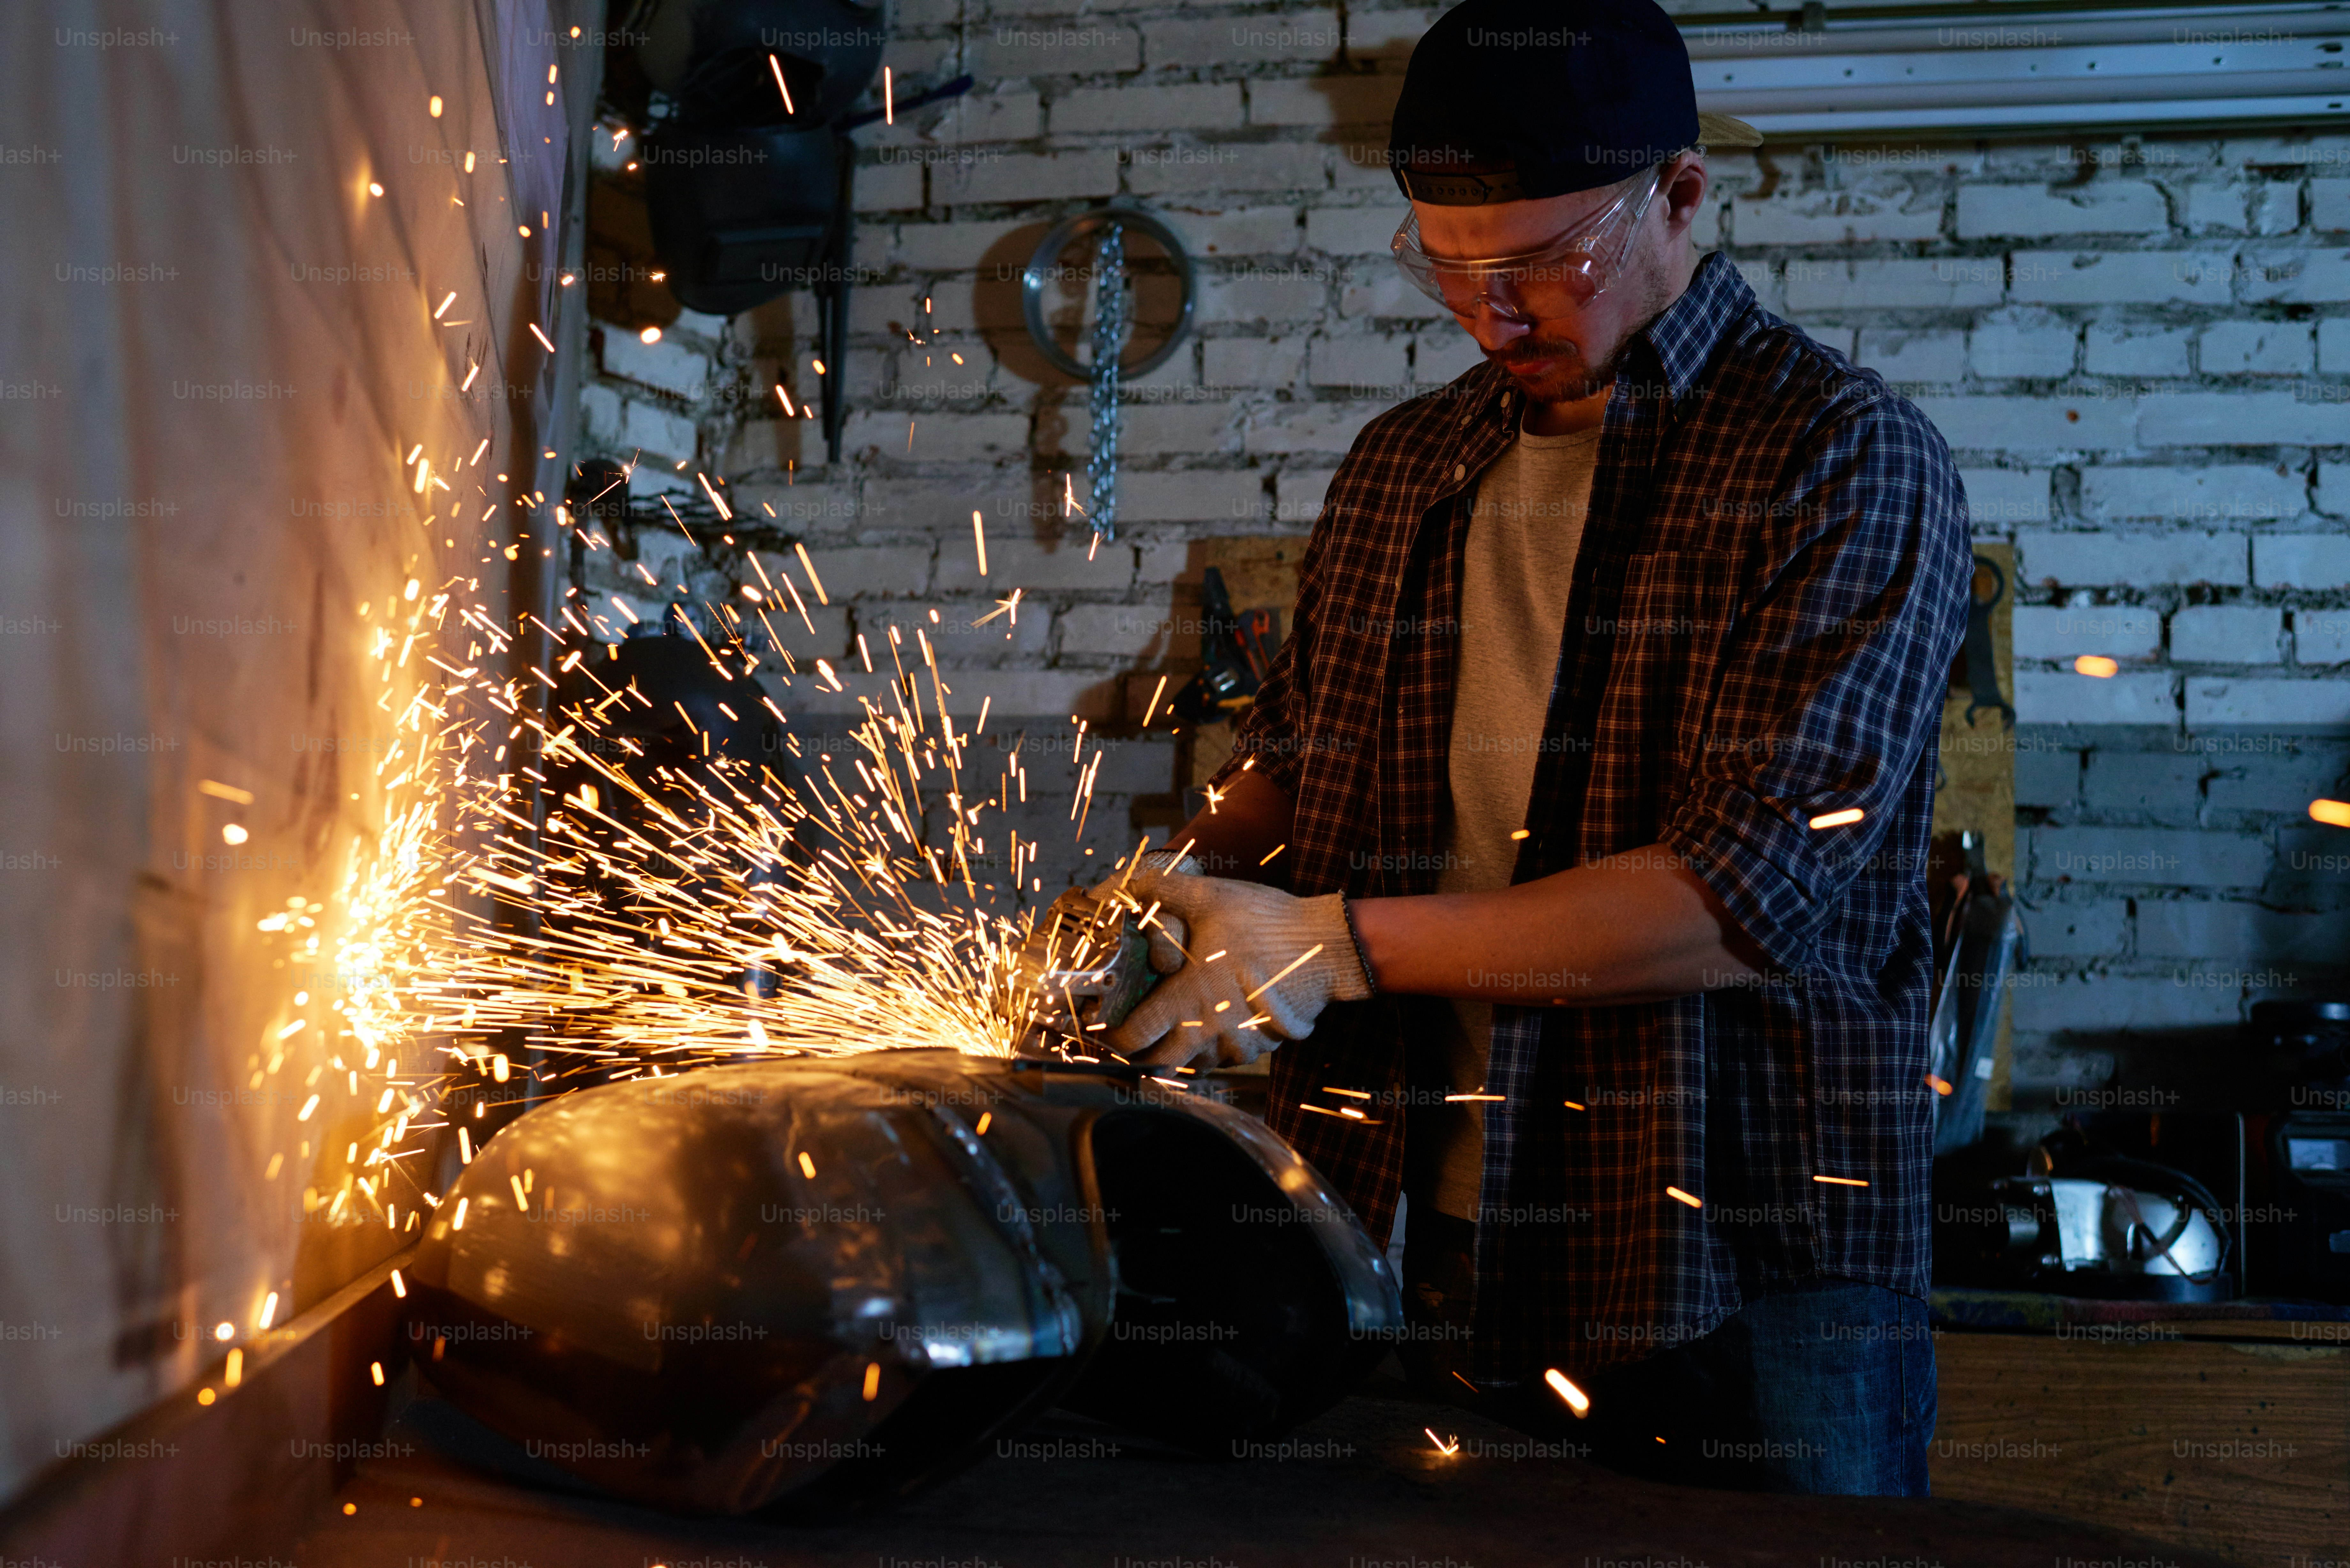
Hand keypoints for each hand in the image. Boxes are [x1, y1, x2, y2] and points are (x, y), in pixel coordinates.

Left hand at [1093, 864, 1371, 1070]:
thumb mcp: (1213, 898)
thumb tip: (1134, 882)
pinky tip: (1212, 1025)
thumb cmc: (1267, 924)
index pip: (1135, 1037)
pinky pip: (1226, 1059)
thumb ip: (1166, 891)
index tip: (1105, 1028)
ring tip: (1171, 1030)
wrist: (1327, 948)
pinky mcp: (1262, 1046)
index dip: (1113, 1037)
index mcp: (1187, 999)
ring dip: (1177, 1053)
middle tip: (1132, 1036)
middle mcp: (1208, 1031)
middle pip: (1158, 1065)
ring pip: (1193, 1065)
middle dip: (1139, 1055)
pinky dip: (1212, 1050)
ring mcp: (1237, 1044)